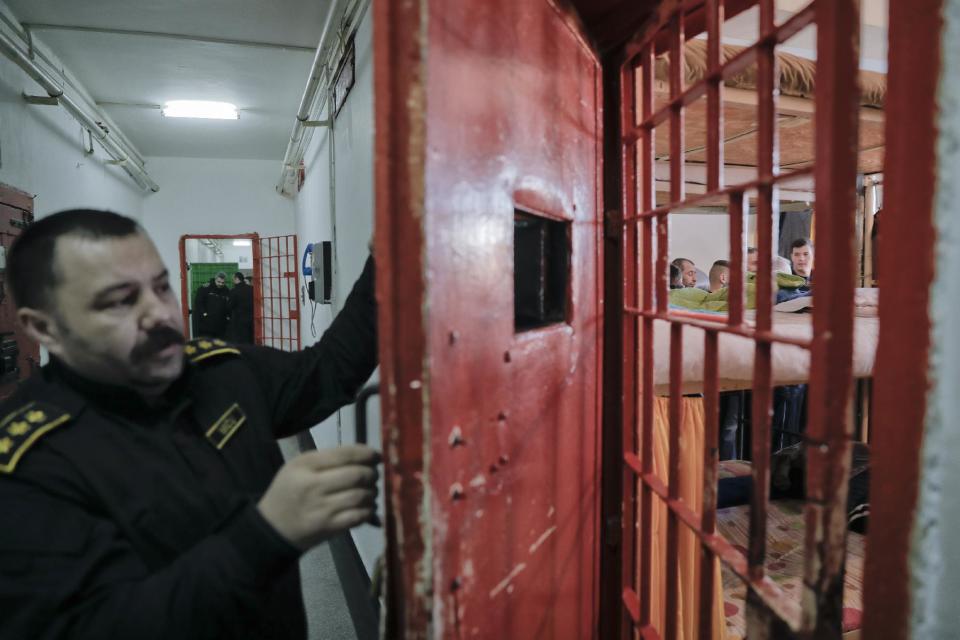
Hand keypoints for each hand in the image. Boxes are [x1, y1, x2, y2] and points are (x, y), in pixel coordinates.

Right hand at [258, 445, 380, 549]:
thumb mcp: (298, 467)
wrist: (272, 528)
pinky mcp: (328, 527)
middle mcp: (313, 485)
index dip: (367, 453)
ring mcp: (321, 508)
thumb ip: (328, 459)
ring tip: (371, 492)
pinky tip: (367, 508)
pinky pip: (358, 516)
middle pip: (357, 475)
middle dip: (372, 474)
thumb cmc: (288, 492)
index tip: (377, 456)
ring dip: (373, 493)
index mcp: (305, 465)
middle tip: (374, 476)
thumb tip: (365, 457)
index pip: (345, 454)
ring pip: (361, 496)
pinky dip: (369, 511)